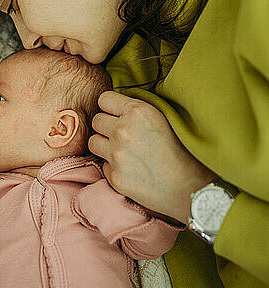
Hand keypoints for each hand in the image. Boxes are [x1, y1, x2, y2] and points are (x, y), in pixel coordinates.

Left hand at [88, 91, 215, 223]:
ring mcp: (117, 154)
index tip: (118, 115)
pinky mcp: (114, 176)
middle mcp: (123, 130)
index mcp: (137, 111)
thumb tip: (117, 107)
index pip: (104, 99)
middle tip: (124, 136)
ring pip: (94, 142)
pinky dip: (113, 167)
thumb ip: (137, 111)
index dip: (111, 108)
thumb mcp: (164, 118)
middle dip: (106, 127)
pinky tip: (131, 170)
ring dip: (104, 146)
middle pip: (96, 120)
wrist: (192, 188)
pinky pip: (103, 165)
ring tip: (124, 152)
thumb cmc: (184, 151)